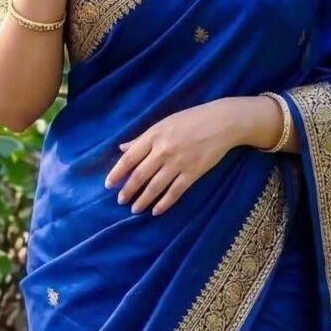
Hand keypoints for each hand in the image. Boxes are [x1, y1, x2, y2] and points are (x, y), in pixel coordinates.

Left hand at [104, 100, 236, 215]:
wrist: (222, 122)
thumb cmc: (192, 119)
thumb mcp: (164, 123)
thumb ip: (142, 138)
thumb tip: (122, 148)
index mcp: (154, 135)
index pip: (129, 158)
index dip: (117, 173)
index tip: (108, 185)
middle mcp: (163, 150)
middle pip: (140, 175)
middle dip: (128, 190)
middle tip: (120, 201)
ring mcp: (178, 162)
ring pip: (155, 186)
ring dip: (143, 200)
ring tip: (135, 209)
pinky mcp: (193, 173)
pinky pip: (175, 192)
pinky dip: (164, 203)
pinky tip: (156, 211)